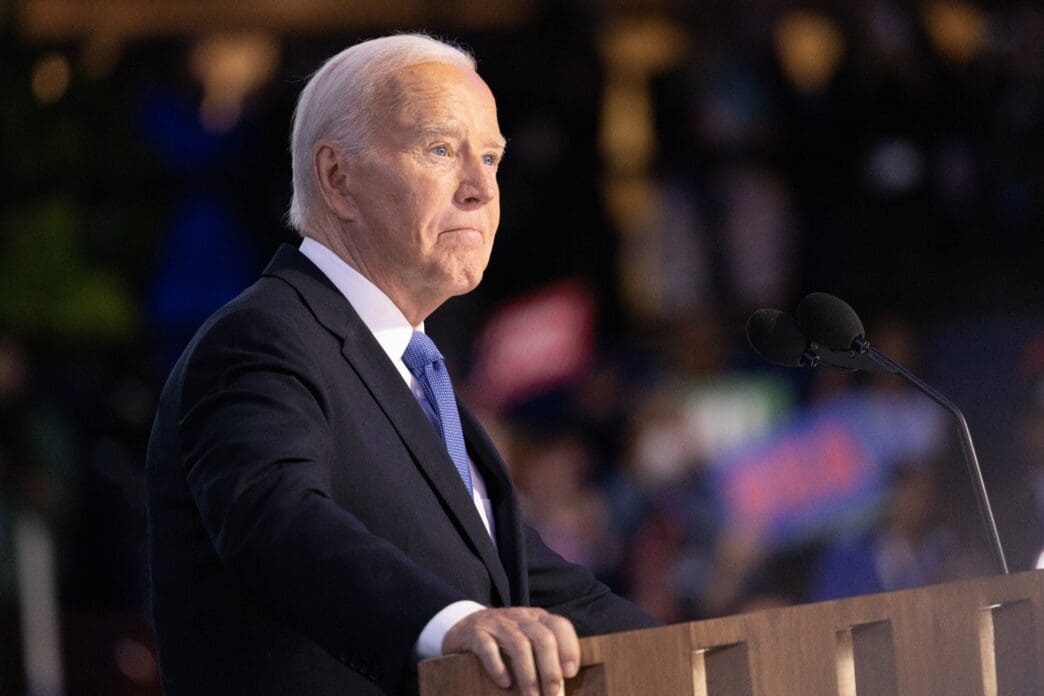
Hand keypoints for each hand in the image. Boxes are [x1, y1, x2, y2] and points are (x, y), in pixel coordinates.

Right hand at [442, 607, 579, 695]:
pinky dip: (498, 666)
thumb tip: (562, 683)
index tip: (570, 674)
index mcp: (536, 618)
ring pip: (519, 644)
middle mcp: (519, 617)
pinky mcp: (475, 633)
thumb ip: (543, 653)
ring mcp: (497, 623)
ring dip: (528, 674)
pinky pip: (488, 647)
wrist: (462, 628)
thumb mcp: (525, 639)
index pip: (559, 626)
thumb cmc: (501, 641)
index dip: (569, 648)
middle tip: (553, 694)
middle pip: (542, 638)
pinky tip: (505, 683)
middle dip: (550, 669)